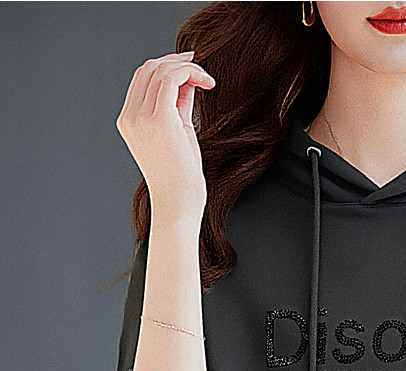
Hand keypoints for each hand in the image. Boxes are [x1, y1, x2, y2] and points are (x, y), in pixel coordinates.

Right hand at [116, 50, 215, 220]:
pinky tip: (207, 82)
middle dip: (177, 62)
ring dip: (187, 68)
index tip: (190, 67)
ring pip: (160, 70)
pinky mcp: (159, 120)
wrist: (178, 204)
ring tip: (207, 80)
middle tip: (200, 66)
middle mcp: (130, 116)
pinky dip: (191, 73)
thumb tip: (188, 80)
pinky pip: (172, 79)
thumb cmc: (181, 177)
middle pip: (149, 68)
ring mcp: (141, 117)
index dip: (167, 66)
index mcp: (130, 120)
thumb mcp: (178, 132)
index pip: (143, 78)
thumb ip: (179, 104)